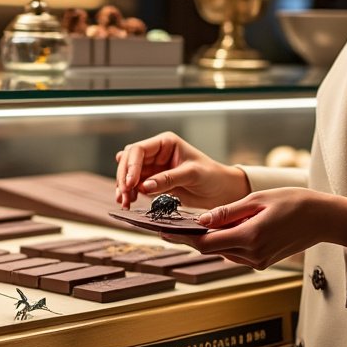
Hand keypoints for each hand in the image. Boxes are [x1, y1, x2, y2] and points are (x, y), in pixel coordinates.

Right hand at [114, 131, 250, 209]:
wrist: (222, 191)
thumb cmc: (212, 176)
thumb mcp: (192, 175)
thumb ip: (168, 179)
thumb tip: (143, 186)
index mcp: (165, 143)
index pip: (139, 150)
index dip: (131, 165)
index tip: (130, 183)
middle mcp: (156, 153)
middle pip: (129, 161)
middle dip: (124, 177)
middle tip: (124, 195)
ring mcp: (153, 168)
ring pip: (129, 174)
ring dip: (124, 187)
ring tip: (124, 202)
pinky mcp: (153, 182)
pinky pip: (135, 186)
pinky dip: (130, 194)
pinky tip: (128, 202)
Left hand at [162, 188, 346, 269]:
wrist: (324, 218)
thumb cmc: (294, 202)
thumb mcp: (258, 200)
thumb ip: (227, 212)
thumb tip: (201, 220)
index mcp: (250, 238)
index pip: (206, 242)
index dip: (182, 237)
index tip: (162, 230)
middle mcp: (253, 255)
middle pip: (210, 249)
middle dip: (188, 238)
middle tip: (166, 226)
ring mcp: (258, 261)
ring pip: (221, 252)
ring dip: (205, 240)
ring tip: (183, 226)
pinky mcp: (262, 261)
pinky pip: (234, 253)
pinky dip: (222, 242)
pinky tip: (213, 230)